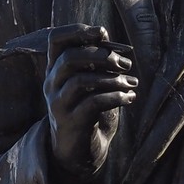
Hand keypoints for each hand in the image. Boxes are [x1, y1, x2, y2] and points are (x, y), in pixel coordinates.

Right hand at [44, 25, 136, 179]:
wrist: (80, 152)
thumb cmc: (89, 112)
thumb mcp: (92, 84)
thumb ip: (96, 64)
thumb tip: (111, 44)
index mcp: (55, 70)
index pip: (56, 40)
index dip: (78, 31)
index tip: (104, 33)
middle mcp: (51, 84)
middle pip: (70, 58)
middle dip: (102, 56)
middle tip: (126, 64)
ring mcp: (58, 104)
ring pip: (81, 81)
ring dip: (112, 79)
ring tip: (132, 84)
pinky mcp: (71, 123)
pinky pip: (92, 104)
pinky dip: (115, 97)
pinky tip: (129, 98)